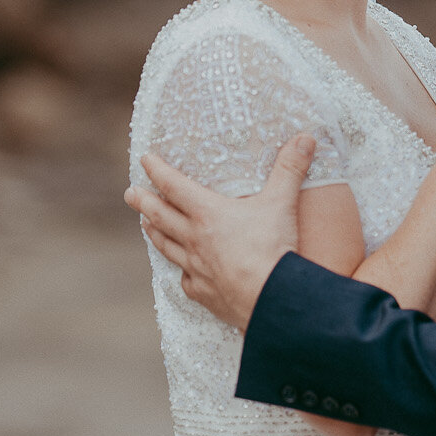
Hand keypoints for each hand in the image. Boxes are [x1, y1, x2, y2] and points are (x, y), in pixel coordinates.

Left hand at [125, 136, 314, 331]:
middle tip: (129, 193)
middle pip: (160, 216)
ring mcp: (195, 267)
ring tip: (145, 225)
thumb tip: (305, 137)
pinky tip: (183, 271)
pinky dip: (181, 271)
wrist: (268, 298)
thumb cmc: (271, 248)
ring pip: (166, 246)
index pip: (174, 185)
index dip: (157, 170)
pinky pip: (185, 279)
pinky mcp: (201, 291)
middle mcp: (194, 238)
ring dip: (154, 233)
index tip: (144, 159)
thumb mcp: (282, 202)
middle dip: (143, 202)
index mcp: (207, 213)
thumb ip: (290, 169)